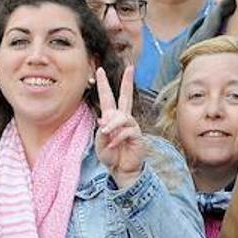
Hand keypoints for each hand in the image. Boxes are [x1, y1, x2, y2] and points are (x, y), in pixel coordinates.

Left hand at [94, 66, 144, 187]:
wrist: (121, 170)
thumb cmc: (111, 155)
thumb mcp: (100, 142)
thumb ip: (102, 130)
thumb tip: (107, 120)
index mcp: (112, 118)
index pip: (108, 98)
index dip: (104, 84)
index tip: (100, 70)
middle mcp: (123, 119)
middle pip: (126, 97)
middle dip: (127, 82)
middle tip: (131, 68)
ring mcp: (131, 126)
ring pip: (122, 116)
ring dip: (112, 124)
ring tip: (106, 133)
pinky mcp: (137, 135)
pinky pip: (127, 131)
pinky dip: (117, 138)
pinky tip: (114, 145)